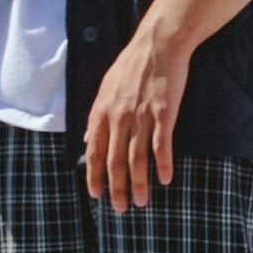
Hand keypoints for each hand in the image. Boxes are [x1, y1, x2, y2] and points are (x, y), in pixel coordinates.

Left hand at [83, 23, 190, 211]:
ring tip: (142, 202)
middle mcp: (119, 117)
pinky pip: (162, 145)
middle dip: (116, 188)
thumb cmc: (133, 64)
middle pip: (114, 161)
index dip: (95, 176)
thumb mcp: (105, 87)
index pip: (95, 152)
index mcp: (102, 112)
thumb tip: (87, 138)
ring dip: (138, 184)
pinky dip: (163, 164)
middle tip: (120, 209)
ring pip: (136, 159)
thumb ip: (96, 115)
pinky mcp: (164, 113)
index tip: (96, 196)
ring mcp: (142, 116)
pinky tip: (165, 179)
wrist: (159, 43)